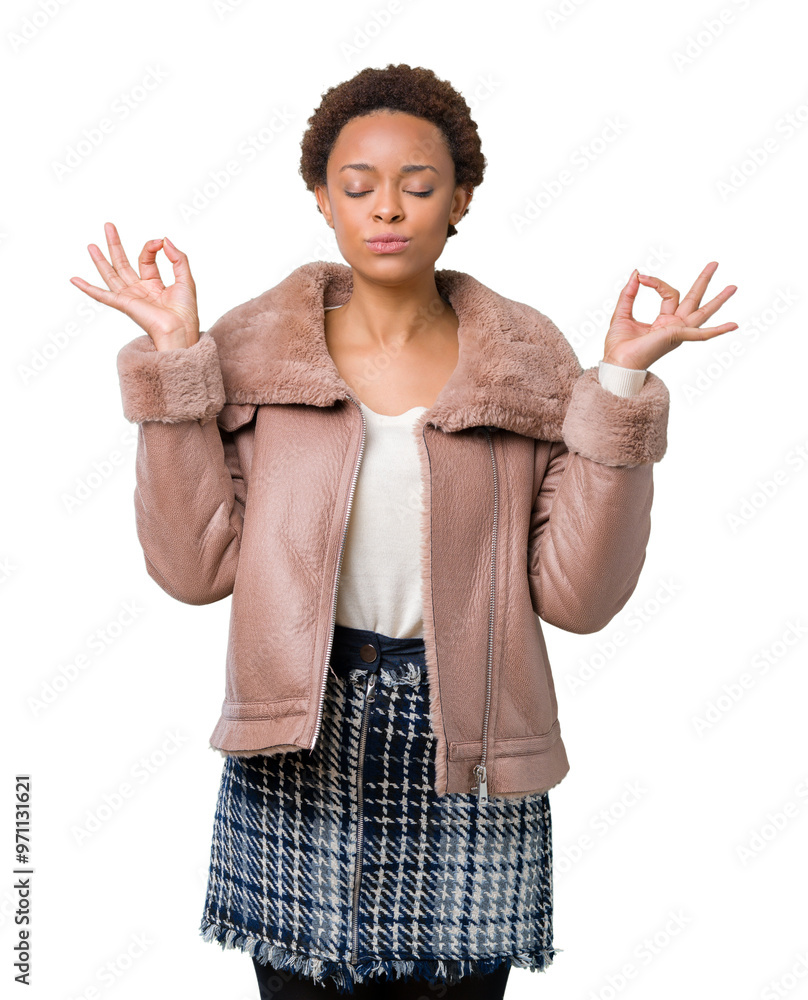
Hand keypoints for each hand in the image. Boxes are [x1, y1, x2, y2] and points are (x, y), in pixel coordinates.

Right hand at [69, 222, 199, 349]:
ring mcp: (130, 297)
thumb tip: (164, 240)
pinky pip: (101, 295)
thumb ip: (178, 258)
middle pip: (123, 263)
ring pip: (111, 275)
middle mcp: (140, 290)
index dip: (151, 247)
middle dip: (115, 245)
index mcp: (155, 285)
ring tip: (91, 245)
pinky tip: (74, 280)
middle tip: (108, 226)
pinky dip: (87, 288)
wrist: (180, 330)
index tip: (160, 242)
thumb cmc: (185, 311)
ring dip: (100, 260)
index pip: (146, 259)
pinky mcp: (124, 304)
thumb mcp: (186, 279)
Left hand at [602, 261, 737, 369]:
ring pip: (703, 312)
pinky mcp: (677, 337)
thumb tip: (636, 274)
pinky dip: (718, 330)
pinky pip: (702, 334)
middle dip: (703, 281)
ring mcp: (678, 332)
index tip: (641, 277)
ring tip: (733, 287)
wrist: (617, 363)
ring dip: (719, 300)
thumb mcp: (622, 313)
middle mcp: (674, 326)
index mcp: (663, 321)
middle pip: (693, 299)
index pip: (668, 293)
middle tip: (714, 263)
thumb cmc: (619, 346)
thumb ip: (629, 294)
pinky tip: (734, 325)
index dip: (656, 282)